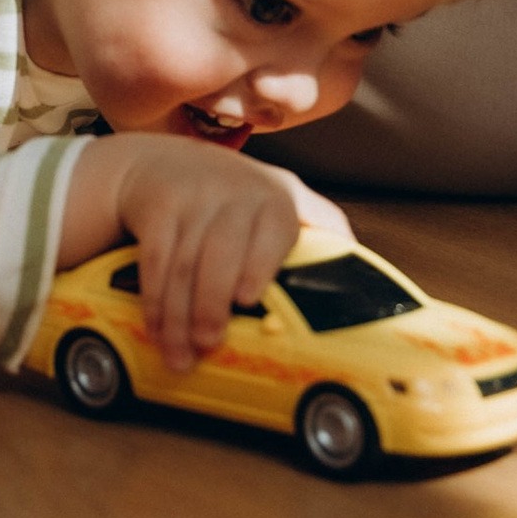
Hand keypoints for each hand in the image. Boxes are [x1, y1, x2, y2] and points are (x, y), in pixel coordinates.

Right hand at [64, 135, 349, 372]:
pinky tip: (157, 329)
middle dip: (211, 303)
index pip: (273, 228)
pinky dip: (154, 301)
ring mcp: (192, 198)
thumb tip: (362, 272)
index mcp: (275, 197)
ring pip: (183, 264)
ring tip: (180, 355)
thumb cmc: (235, 195)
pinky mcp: (157, 207)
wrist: (163, 162)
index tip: (247, 299)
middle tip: (208, 343)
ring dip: (178, 315)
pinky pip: (153, 260)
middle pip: (220, 253)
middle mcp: (234, 193)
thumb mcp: (280, 194)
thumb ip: (319, 224)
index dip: (258, 262)